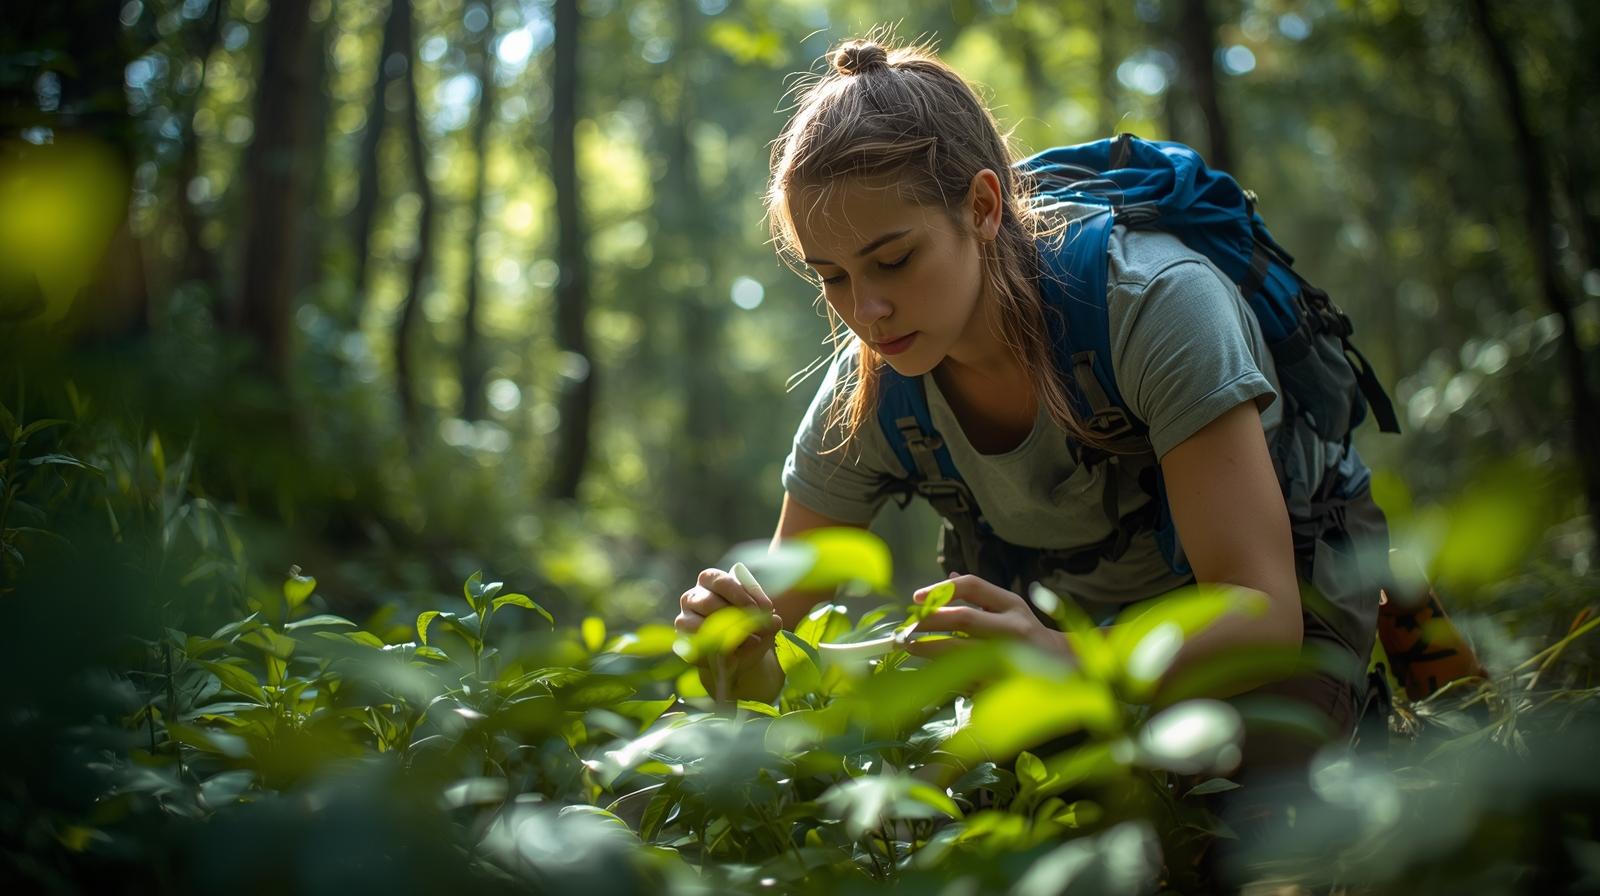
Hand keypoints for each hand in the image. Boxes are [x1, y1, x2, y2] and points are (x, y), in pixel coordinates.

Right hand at [674, 567, 783, 673]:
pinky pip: (699, 646)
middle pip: (709, 603)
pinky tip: (737, 654)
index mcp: (710, 580)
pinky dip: (719, 651)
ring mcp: (684, 619)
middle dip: (737, 616)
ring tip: (753, 641)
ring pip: (701, 626)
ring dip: (729, 635)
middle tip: (761, 626)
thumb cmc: (747, 625)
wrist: (737, 653)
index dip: (742, 594)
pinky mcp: (684, 642)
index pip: (720, 581)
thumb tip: (775, 621)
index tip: (765, 608)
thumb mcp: (759, 616)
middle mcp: (693, 597)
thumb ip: (767, 616)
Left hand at [903, 573, 1073, 661]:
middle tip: (905, 627)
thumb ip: (979, 596)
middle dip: (929, 621)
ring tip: (911, 647)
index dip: (940, 590)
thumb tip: (945, 579)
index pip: (972, 586)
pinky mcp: (1005, 683)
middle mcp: (1013, 628)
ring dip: (930, 650)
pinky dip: (947, 674)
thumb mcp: (1008, 609)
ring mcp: (1011, 656)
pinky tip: (932, 671)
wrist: (1065, 669)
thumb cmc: (1026, 634)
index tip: (916, 598)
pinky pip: (968, 677)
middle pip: (963, 618)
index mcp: (1012, 604)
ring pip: (961, 651)